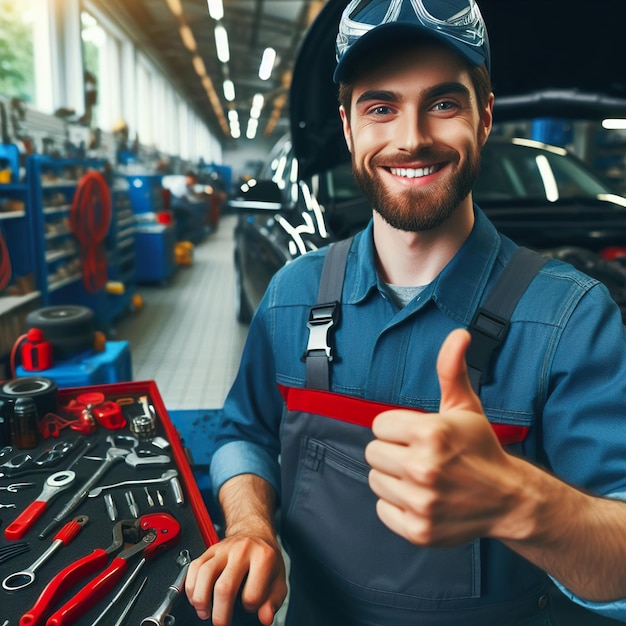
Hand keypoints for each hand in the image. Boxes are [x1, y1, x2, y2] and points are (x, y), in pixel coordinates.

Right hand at [185, 529, 286, 624]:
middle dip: (220, 613)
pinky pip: (194, 567)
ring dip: (201, 599)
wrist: (255, 532)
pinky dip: (190, 586)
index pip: (252, 594)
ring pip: (205, 574)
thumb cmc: (266, 557)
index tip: (249, 607)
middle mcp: (242, 551)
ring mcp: (224, 549)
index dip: (250, 607)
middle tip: (221, 623)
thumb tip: (265, 617)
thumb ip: (273, 600)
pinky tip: (195, 598)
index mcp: (263, 557)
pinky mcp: (210, 549)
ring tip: (204, 612)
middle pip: (225, 587)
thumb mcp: (279, 578)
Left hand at [365, 329, 520, 545]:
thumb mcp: (465, 406)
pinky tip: (421, 498)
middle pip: (373, 452)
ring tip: (422, 477)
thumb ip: (452, 369)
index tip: (418, 435)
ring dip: (393, 477)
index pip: (378, 425)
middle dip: (393, 451)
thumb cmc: (480, 448)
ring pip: (375, 480)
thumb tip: (458, 334)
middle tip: (419, 456)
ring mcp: (421, 502)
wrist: (508, 499)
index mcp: (430, 433)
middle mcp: (423, 468)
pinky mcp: (418, 530)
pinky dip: (397, 504)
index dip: (397, 428)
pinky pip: (383, 508)